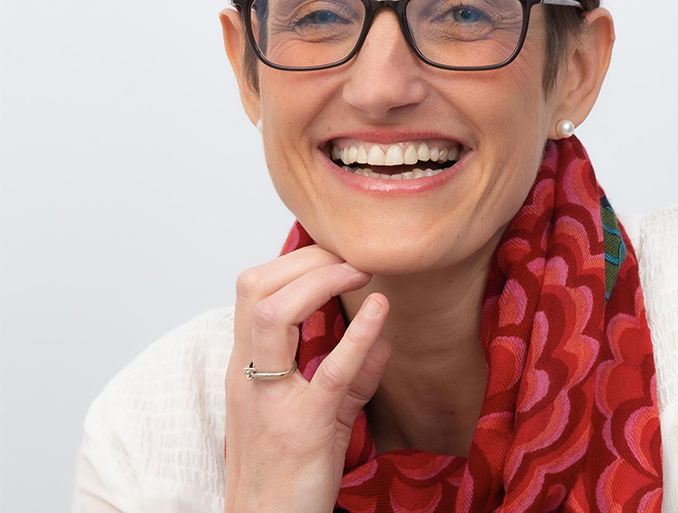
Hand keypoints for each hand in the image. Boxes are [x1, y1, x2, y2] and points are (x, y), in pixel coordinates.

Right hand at [224, 246, 390, 512]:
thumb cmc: (285, 474)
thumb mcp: (317, 414)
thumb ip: (351, 374)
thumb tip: (384, 336)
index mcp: (245, 367)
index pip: (253, 289)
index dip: (294, 261)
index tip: (333, 253)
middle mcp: (248, 376)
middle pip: (256, 289)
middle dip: (306, 259)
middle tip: (349, 255)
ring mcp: (271, 399)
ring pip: (274, 315)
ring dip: (320, 281)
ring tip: (359, 271)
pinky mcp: (303, 428)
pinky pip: (330, 371)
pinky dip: (357, 334)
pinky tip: (380, 310)